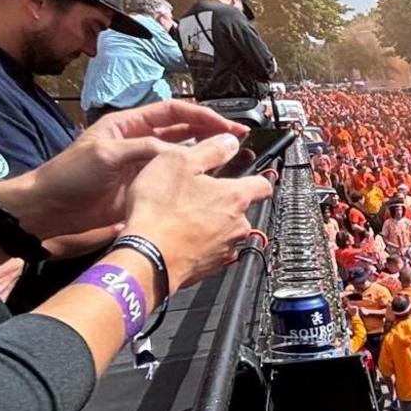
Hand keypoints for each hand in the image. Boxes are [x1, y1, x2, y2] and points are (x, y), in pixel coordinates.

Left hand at [1, 101, 246, 239]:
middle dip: (211, 132)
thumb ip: (145, 149)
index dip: (201, 115)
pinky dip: (194, 181)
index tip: (226, 125)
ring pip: (183, 157)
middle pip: (183, 131)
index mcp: (130, 125)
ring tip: (233, 160)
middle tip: (239, 139)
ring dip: (206, 156)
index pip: (173, 112)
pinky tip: (210, 185)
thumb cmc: (70, 175)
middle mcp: (140, 143)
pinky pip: (175, 182)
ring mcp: (143, 168)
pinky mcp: (144, 191)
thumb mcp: (106, 154)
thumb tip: (180, 152)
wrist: (50, 211)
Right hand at [119, 135, 272, 290]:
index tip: (248, 175)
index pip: (264, 185)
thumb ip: (211, 150)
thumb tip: (230, 142)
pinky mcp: (209, 268)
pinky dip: (198, 243)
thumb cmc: (160, 211)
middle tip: (196, 194)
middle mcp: (238, 225)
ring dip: (210, 223)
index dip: (256, 177)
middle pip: (241, 209)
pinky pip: (210, 251)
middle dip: (223, 201)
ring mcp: (225, 249)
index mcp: (235, 197)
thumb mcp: (180, 163)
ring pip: (225, 231)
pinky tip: (177, 236)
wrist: (146, 258)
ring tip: (182, 216)